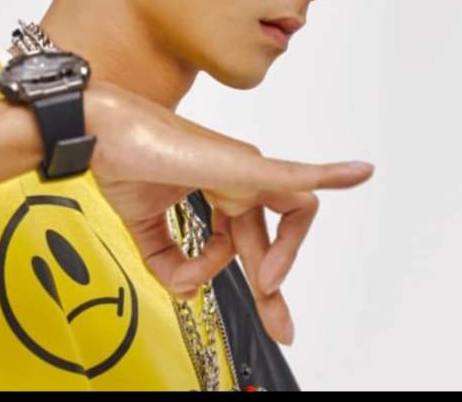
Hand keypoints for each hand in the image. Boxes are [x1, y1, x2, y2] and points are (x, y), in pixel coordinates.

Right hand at [86, 80, 374, 345]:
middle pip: (274, 237)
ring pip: (295, 210)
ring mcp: (245, 169)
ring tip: (269, 285)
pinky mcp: (244, 165)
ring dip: (286, 254)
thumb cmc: (126, 166)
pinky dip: (329, 175)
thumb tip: (194, 286)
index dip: (256, 278)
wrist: (104, 135)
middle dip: (276, 288)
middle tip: (282, 326)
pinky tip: (357, 172)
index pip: (252, 240)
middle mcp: (239, 180)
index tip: (253, 304)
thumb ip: (173, 264)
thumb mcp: (150, 234)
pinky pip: (296, 175)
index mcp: (221, 191)